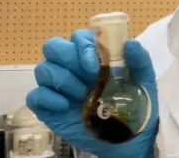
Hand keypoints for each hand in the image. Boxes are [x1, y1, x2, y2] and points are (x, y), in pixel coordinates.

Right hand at [26, 30, 157, 157]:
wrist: (128, 140)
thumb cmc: (136, 106)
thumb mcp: (144, 82)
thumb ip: (140, 61)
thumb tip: (130, 43)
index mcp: (94, 57)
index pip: (78, 37)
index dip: (83, 45)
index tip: (95, 65)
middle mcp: (73, 68)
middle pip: (53, 47)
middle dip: (67, 58)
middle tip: (87, 77)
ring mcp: (59, 87)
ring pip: (43, 69)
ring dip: (62, 80)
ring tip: (82, 96)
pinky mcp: (48, 108)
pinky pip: (34, 96)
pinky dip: (47, 98)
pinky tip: (65, 106)